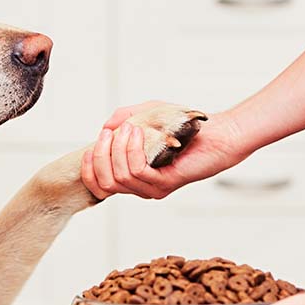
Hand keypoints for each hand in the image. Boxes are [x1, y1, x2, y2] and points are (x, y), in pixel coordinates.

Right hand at [81, 102, 247, 199]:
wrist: (215, 134)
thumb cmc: (182, 127)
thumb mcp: (145, 116)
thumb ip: (123, 119)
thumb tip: (104, 128)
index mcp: (133, 177)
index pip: (99, 186)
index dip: (88, 169)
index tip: (91, 146)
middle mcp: (141, 187)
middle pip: (105, 183)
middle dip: (100, 156)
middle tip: (109, 134)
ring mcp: (152, 188)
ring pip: (119, 176)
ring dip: (118, 148)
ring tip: (129, 128)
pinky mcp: (165, 183)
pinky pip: (137, 170)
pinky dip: (131, 149)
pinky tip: (137, 132)